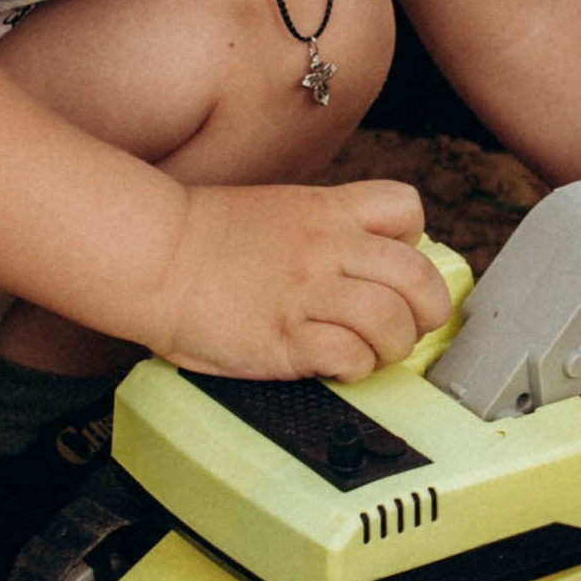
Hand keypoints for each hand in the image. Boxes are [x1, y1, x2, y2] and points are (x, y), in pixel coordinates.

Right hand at [146, 177, 449, 385]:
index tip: (398, 269)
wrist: (153, 256)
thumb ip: (322, 232)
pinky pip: (350, 357)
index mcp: (326, 210)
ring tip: (373, 353)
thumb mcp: (277, 210)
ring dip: (394, 346)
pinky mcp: (285, 338)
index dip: (414, 243)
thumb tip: (357, 263)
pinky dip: (356, 370)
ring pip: (392, 320)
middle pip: (417, 275)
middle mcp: (327, 247)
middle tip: (410, 325)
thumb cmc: (203, 239)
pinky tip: (338, 367)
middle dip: (427, 309)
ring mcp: (308, 292)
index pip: (406, 210)